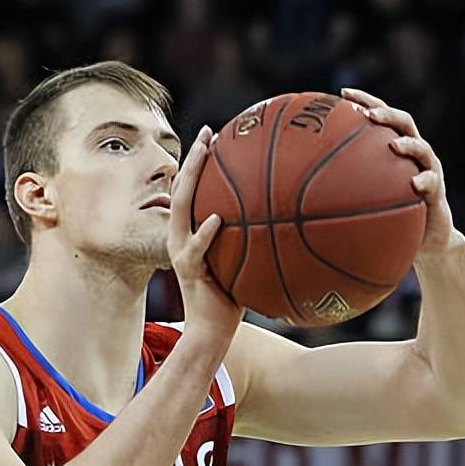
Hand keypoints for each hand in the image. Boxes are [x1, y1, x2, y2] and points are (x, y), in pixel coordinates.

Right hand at [168, 125, 244, 349]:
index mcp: (189, 233)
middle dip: (193, 157)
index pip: (190, 189)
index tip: (213, 135)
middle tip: (209, 133)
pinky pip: (196, 247)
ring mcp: (182, 251)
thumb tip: (285, 222)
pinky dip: (206, 232)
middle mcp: (179, 236)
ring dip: (191, 178)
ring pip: (180, 207)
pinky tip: (217, 218)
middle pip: (181, 188)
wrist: (210, 332)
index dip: (199, 161)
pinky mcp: (188, 270)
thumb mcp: (241, 263)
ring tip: (204, 155)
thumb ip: (251, 241)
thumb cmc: (230, 299)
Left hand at [341, 87, 462, 260]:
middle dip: (386, 115)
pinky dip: (425, 181)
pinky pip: (432, 184)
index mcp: (395, 149)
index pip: (380, 117)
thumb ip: (339, 190)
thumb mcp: (362, 201)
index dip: (364, 101)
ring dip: (408, 145)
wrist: (426, 240)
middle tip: (368, 116)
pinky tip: (414, 184)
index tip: (342, 94)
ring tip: (393, 146)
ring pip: (422, 149)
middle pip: (404, 123)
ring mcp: (429, 171)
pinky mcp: (437, 193)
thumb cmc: (389, 218)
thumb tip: (295, 194)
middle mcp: (413, 155)